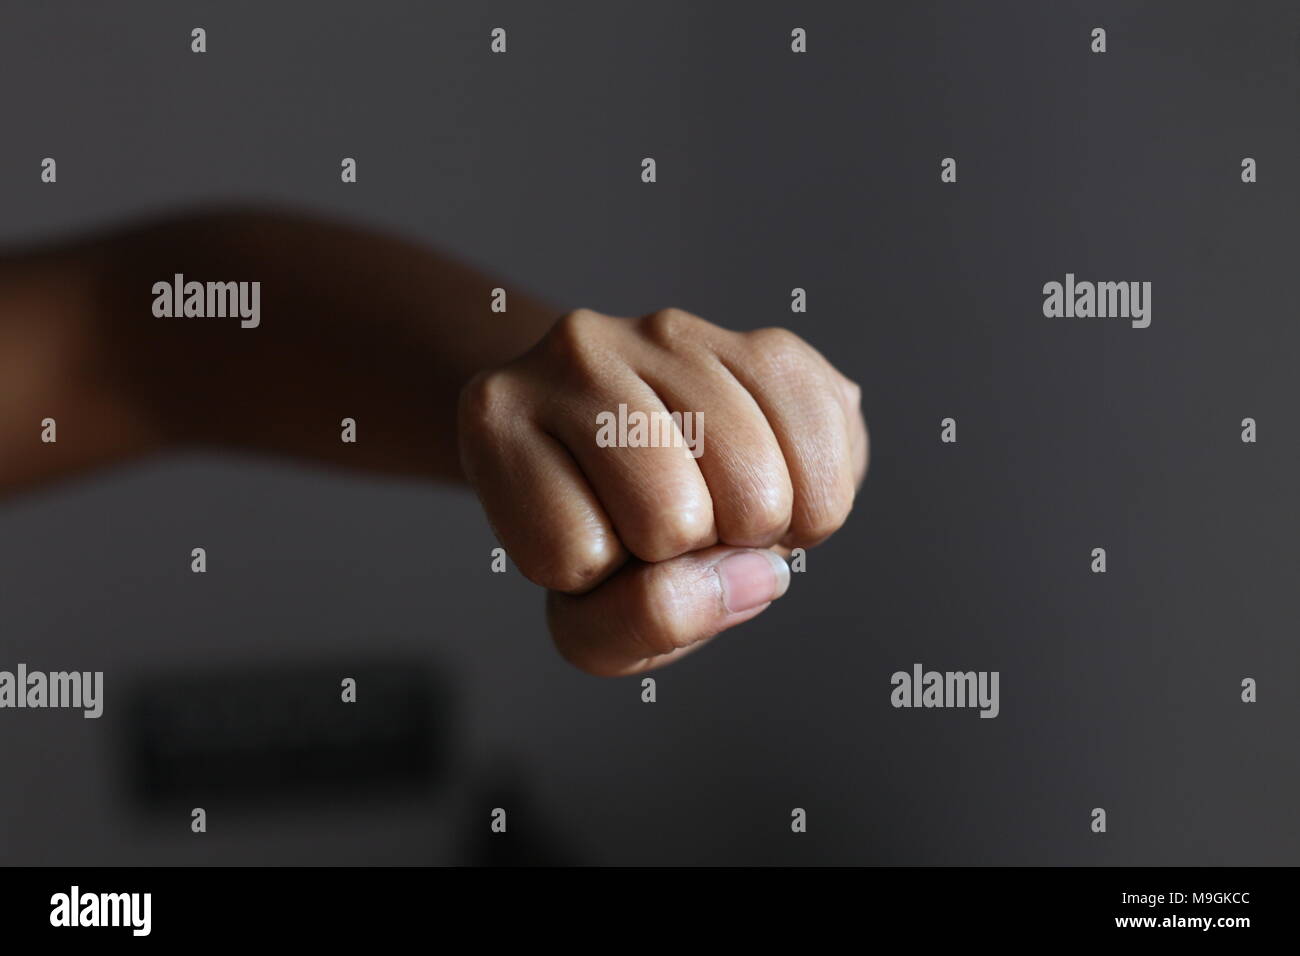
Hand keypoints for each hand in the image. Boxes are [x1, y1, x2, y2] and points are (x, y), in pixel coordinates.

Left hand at [458, 308, 867, 675]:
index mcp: (498, 417)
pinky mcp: (765, 340)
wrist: (652, 465)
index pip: (570, 553)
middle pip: (670, 517)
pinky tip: (775, 480)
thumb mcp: (589, 620)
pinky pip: (821, 450)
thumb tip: (754, 570)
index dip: (596, 580)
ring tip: (720, 503)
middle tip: (671, 527)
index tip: (593, 542)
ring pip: (752, 486)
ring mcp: (674, 333)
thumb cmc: (608, 543)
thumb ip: (644, 623)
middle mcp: (576, 350)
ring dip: (756, 529)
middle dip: (687, 553)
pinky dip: (818, 499)